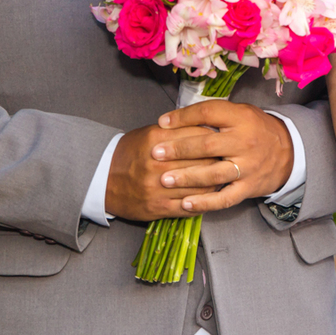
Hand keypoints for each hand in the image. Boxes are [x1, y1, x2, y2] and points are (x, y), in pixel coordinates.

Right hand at [105, 125, 219, 220]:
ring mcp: (158, 188)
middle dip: (220, 158)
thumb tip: (209, 126)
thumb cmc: (130, 153)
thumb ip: (177, 130)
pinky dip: (205, 201)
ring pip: (200, 185)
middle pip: (202, 160)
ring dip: (217, 181)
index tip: (226, 137)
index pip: (197, 136)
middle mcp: (157, 164)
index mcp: (156, 141)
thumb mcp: (150, 134)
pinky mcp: (158, 208)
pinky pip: (190, 206)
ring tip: (226, 175)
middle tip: (232, 156)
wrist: (103, 180)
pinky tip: (212, 195)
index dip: (215, 137)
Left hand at [155, 101, 293, 212]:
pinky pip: (225, 198)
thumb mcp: (241, 112)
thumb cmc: (255, 129)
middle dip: (179, 149)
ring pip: (214, 174)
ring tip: (164, 179)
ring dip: (187, 177)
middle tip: (156, 153)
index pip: (208, 113)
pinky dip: (205, 203)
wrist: (288, 152)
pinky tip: (185, 204)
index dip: (183, 117)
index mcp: (241, 118)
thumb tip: (176, 117)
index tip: (162, 122)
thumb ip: (214, 114)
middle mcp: (245, 141)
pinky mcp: (249, 187)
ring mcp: (248, 167)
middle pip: (208, 144)